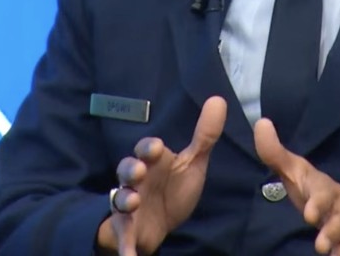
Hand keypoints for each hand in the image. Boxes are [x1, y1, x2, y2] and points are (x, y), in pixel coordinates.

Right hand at [97, 96, 226, 255]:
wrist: (160, 223)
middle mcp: (137, 181)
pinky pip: (123, 238)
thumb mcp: (192, 163)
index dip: (149, 148)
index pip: (146, 149)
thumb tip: (219, 99)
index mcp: (153, 163)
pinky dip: (125, 248)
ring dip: (124, 200)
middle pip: (126, 170)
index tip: (158, 148)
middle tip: (139, 171)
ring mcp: (129, 205)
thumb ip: (205, 135)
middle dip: (130, 169)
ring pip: (120, 199)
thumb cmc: (173, 187)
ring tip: (132, 202)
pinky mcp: (127, 230)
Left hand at [254, 118, 339, 254]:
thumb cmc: (322, 195)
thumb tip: (261, 123)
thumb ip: (276, 155)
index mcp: (326, 192)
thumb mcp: (300, 175)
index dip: (319, 203)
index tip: (309, 214)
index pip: (324, 194)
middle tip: (321, 243)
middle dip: (332, 231)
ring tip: (332, 255)